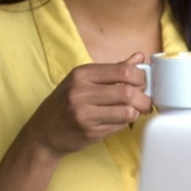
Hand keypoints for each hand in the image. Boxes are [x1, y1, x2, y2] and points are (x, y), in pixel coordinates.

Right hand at [24, 52, 152, 157]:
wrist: (43, 132)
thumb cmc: (65, 103)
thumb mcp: (84, 80)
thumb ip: (113, 69)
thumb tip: (139, 58)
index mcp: (82, 74)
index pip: (123, 71)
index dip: (141, 78)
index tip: (144, 84)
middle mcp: (81, 92)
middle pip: (127, 92)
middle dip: (144, 98)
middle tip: (146, 102)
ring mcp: (84, 113)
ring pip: (127, 111)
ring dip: (137, 112)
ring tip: (136, 111)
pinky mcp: (89, 131)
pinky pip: (119, 126)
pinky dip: (126, 123)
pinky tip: (121, 120)